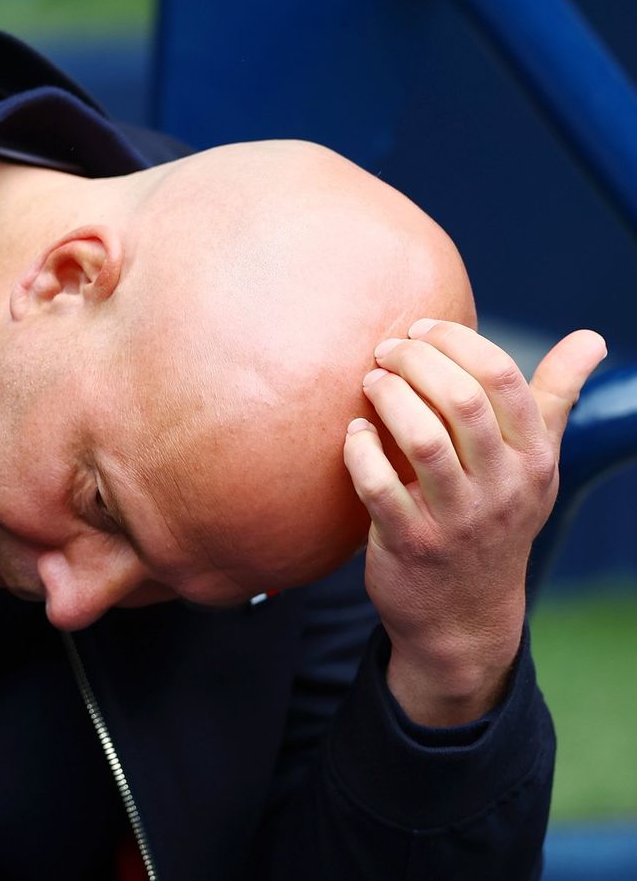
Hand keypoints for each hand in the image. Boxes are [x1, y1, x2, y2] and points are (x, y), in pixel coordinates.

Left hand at [344, 318, 606, 725]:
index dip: (456, 342)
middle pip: (461, 401)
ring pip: (422, 439)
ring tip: (370, 380)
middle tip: (386, 349)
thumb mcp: (536, 466)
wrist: (464, 617)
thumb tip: (592, 338)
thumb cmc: (497, 520)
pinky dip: (359, 450)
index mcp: (533, 459)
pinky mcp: (409, 543)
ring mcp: (455, 519)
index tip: (422, 329)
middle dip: (416, 362)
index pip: (503, 379)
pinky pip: (377, 486)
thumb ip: (555, 398)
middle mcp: (501, 488)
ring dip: (389, 397)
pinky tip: (354, 431)